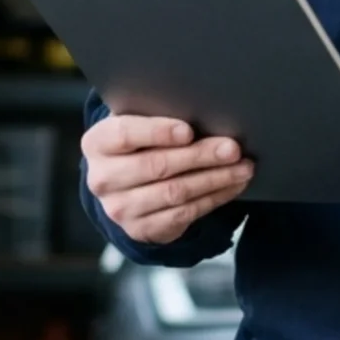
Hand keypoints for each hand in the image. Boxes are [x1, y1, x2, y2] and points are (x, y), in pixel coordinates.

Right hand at [82, 115, 253, 246]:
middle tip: (232, 148)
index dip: (157, 132)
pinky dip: (214, 198)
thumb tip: (203, 109)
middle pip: (156, 166)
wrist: (124, 185)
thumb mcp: (137, 124)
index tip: (188, 131)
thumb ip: (156, 115)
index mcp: (97, 143)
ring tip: (242, 167)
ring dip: (215, 179)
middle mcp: (102, 178)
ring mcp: (120, 209)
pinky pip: (184, 214)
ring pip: (174, 193)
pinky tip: (232, 185)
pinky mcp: (141, 230)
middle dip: (200, 156)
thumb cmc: (139, 143)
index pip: (124, 134)